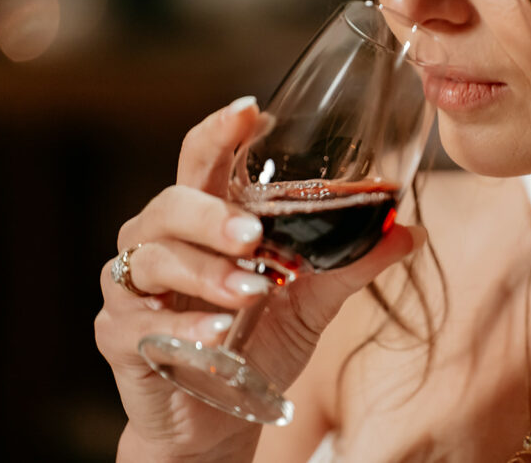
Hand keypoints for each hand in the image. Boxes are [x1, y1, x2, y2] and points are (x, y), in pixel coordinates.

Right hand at [95, 97, 422, 461]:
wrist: (218, 419)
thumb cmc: (257, 344)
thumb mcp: (311, 302)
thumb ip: (350, 265)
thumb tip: (410, 232)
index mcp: (205, 218)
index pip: (204, 159)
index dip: (220, 131)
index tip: (251, 111)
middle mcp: (161, 240)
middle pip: (171, 203)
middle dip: (212, 215)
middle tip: (254, 235)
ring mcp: (134, 286)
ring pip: (154, 258)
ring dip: (206, 273)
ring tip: (252, 293)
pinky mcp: (120, 334)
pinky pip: (140, 321)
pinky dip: (183, 326)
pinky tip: (218, 336)